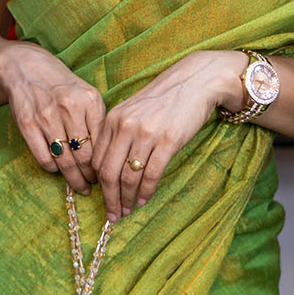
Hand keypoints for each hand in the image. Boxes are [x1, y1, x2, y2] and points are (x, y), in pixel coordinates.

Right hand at [0, 41, 106, 193]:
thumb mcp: (87, 96)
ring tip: (79, 185)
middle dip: (89, 177)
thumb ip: (97, 122)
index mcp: (90, 101)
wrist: (27, 68)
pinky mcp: (27, 124)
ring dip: (73, 178)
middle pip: (84, 156)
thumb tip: (107, 157)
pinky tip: (58, 169)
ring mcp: (47, 116)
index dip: (104, 164)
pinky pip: (43, 157)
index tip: (106, 175)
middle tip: (92, 186)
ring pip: (64, 161)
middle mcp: (69, 107)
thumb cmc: (63, 87)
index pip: (102, 143)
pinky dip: (52, 169)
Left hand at [92, 51, 246, 221]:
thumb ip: (118, 134)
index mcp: (113, 119)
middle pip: (109, 172)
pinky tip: (144, 200)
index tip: (102, 198)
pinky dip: (146, 192)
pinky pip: (152, 174)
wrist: (196, 80)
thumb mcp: (133, 110)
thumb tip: (109, 169)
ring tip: (128, 210)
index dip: (98, 184)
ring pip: (129, 177)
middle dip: (109, 198)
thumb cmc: (164, 98)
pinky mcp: (168, 141)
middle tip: (113, 214)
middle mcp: (125, 126)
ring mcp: (147, 134)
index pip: (97, 160)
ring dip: (127, 199)